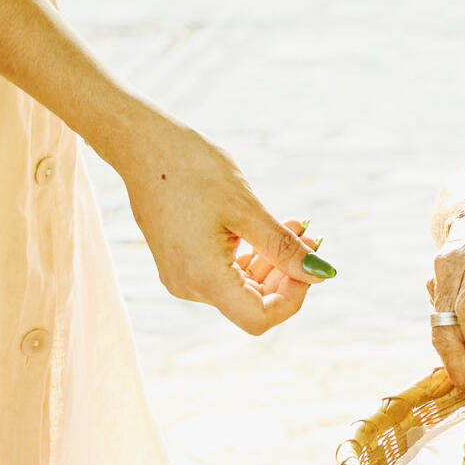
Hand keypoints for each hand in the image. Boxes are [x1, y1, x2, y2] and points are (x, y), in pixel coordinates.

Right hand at [118, 116, 312, 335]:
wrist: (143, 146)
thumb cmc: (193, 169)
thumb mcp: (246, 208)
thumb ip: (284, 247)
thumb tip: (321, 273)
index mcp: (202, 277)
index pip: (259, 318)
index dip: (293, 297)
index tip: (310, 261)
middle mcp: (188, 286)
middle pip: (252, 304)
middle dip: (287, 276)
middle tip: (311, 236)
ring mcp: (181, 276)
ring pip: (241, 289)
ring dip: (272, 264)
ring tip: (293, 227)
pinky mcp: (180, 263)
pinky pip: (223, 274)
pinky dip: (250, 257)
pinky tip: (266, 230)